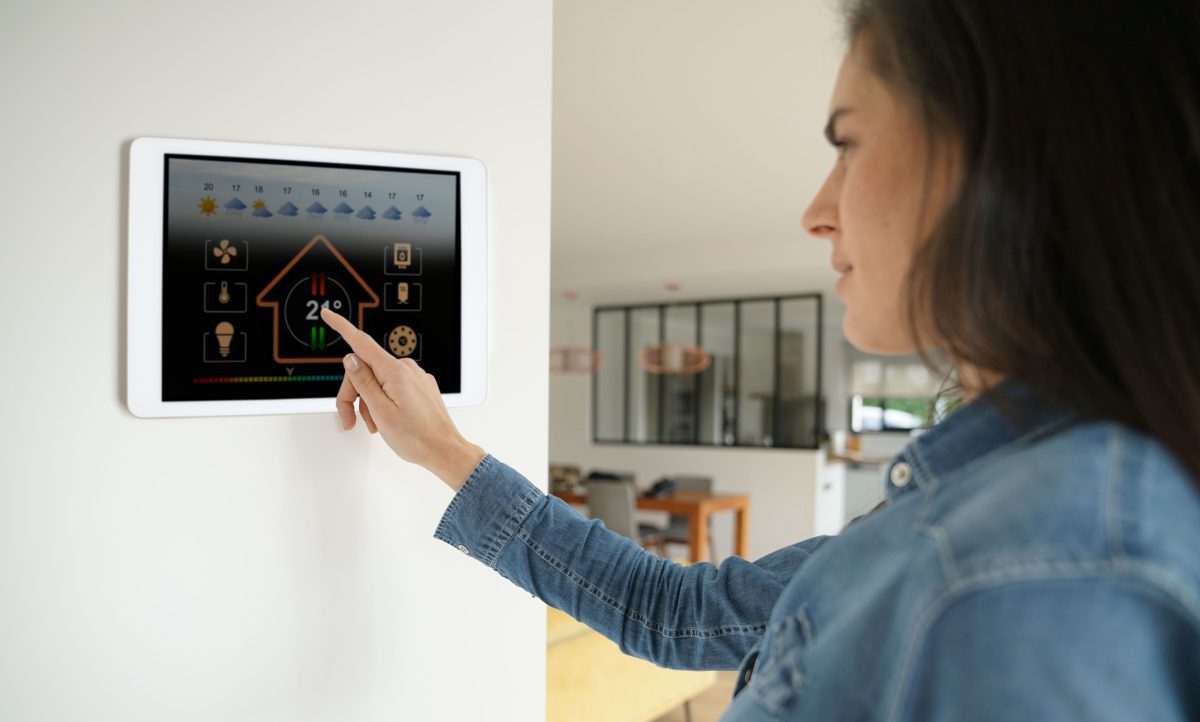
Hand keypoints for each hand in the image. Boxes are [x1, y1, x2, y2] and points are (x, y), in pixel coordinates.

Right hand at [321, 307, 484, 491]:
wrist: (443, 450)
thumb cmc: (416, 437)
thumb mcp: (380, 411)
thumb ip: (363, 382)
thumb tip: (351, 358)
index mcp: (395, 371)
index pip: (361, 343)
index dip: (341, 327)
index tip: (328, 315)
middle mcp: (406, 368)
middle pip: (365, 370)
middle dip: (352, 394)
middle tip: (349, 420)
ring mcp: (414, 377)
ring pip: (377, 381)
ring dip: (368, 402)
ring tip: (374, 425)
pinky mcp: (418, 386)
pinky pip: (391, 387)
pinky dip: (382, 402)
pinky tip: (385, 420)